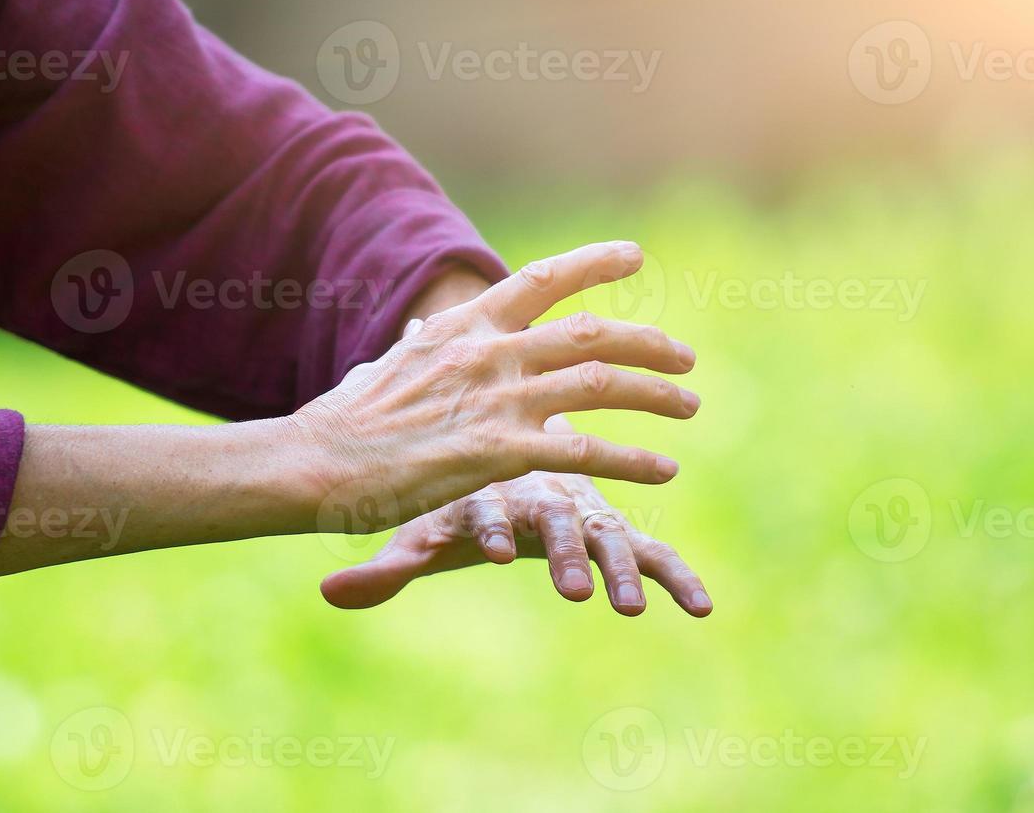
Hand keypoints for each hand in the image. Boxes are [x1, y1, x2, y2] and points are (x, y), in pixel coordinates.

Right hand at [291, 242, 699, 533]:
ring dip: (656, 395)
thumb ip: (419, 346)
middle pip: (591, 334)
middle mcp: (489, 353)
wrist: (315, 462)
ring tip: (690, 407)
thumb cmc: (344, 420)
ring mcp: (497, 401)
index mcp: (465, 327)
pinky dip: (632, 461)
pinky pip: (585, 455)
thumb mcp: (387, 364)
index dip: (593, 263)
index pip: (541, 279)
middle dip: (648, 343)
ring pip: (600, 386)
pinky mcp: (499, 454)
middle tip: (685, 358)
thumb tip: (419, 331)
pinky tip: (664, 471)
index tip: (634, 257)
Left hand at [318, 467, 712, 616]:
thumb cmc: (457, 486)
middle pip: (551, 519)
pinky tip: (702, 607)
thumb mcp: (422, 527)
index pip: (483, 501)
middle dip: (560, 554)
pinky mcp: (605, 527)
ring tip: (628, 608)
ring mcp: (576, 504)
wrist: (501, 425)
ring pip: (601, 532)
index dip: (487, 526)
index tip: (492, 555)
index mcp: (486, 477)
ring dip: (616, 569)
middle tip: (571, 591)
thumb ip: (389, 564)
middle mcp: (535, 488)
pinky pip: (646, 551)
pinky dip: (672, 575)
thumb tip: (331, 594)